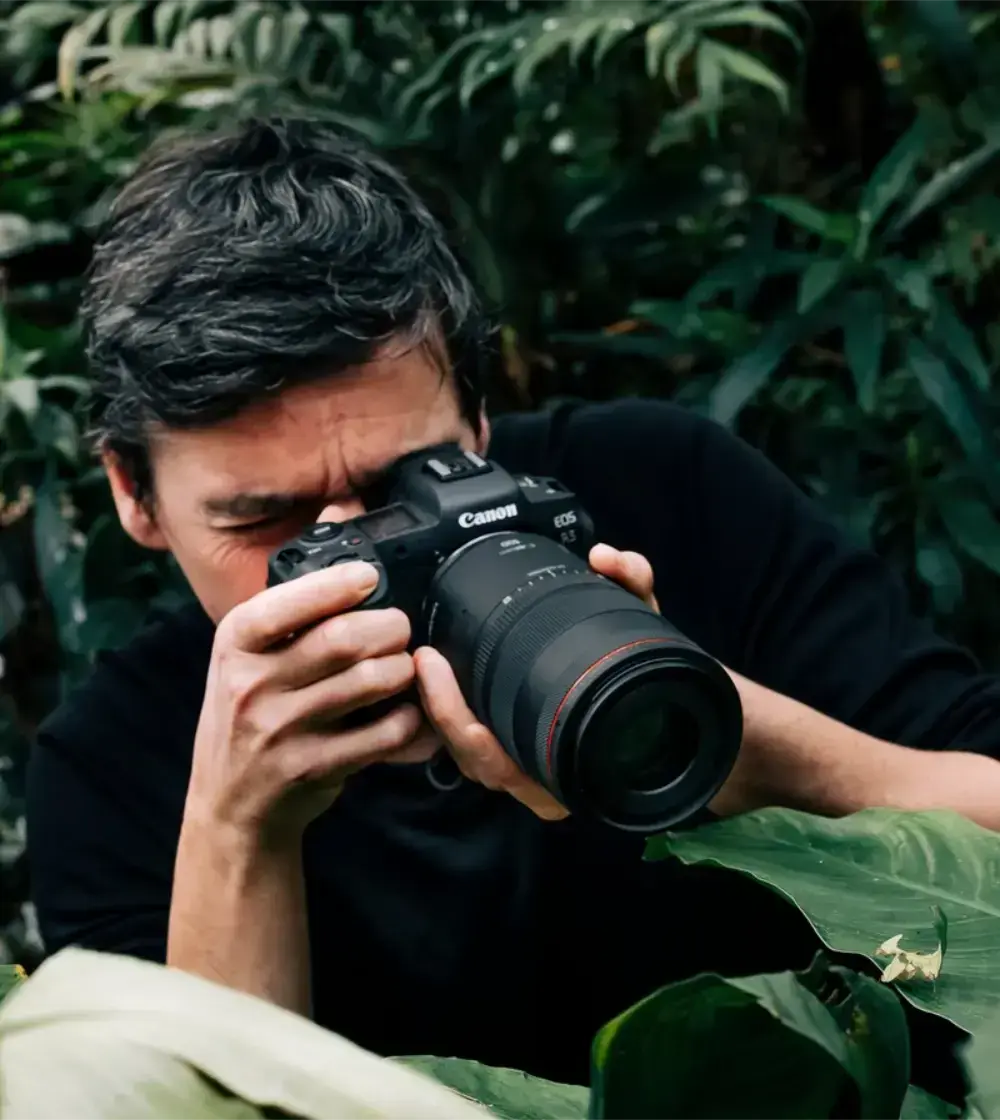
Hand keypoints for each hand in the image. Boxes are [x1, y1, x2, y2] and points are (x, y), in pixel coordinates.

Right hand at [187, 559, 437, 846]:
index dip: (336, 585)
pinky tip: (410, 712)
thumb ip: (295, 591)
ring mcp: (279, 731)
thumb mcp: (250, 651)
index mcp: (235, 643)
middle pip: (341, 640)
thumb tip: (340, 510)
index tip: (370, 577)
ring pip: (367, 684)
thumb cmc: (249, 712)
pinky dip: (408, 720)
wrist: (231, 803)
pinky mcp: (312, 768)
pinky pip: (381, 735)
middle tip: (400, 627)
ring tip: (406, 665)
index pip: (284, 603)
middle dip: (388, 627)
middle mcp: (250, 684)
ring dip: (402, 670)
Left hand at [412, 542, 658, 820]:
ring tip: (426, 664)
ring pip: (472, 761)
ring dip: (441, 715)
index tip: (436, 666)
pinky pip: (479, 749)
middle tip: (424, 657)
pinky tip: (439, 680)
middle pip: (474, 763)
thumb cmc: (664, 684)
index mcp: (576, 772)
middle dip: (440, 712)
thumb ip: (633, 588)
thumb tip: (607, 557)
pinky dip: (456, 718)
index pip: (496, 763)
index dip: (458, 722)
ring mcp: (537, 776)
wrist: (689, 723)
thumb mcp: (652, 634)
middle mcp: (552, 782)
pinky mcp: (524, 759)